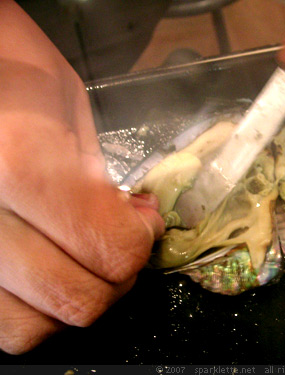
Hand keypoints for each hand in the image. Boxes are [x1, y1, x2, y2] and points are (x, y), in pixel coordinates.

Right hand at [0, 1, 164, 353]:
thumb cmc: (7, 70)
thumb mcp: (66, 105)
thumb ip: (101, 174)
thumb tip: (137, 224)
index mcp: (19, 163)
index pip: (109, 247)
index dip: (139, 240)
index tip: (142, 220)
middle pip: (77, 299)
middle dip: (116, 276)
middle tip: (117, 242)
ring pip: (31, 328)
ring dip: (72, 302)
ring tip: (78, 260)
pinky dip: (30, 310)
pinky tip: (39, 272)